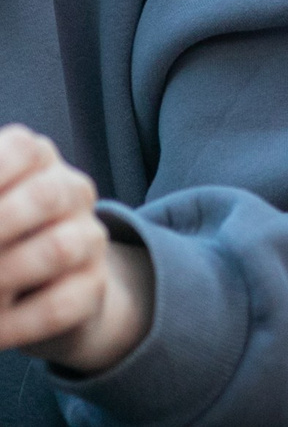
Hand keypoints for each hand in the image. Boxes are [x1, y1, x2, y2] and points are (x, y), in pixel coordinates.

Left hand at [0, 126, 151, 372]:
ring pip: (58, 250)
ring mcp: (89, 238)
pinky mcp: (93, 287)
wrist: (42, 291)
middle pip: (47, 197)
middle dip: (0, 224)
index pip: (21, 149)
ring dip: (4, 278)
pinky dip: (14, 323)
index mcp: (37, 162)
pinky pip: (59, 305)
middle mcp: (72, 192)